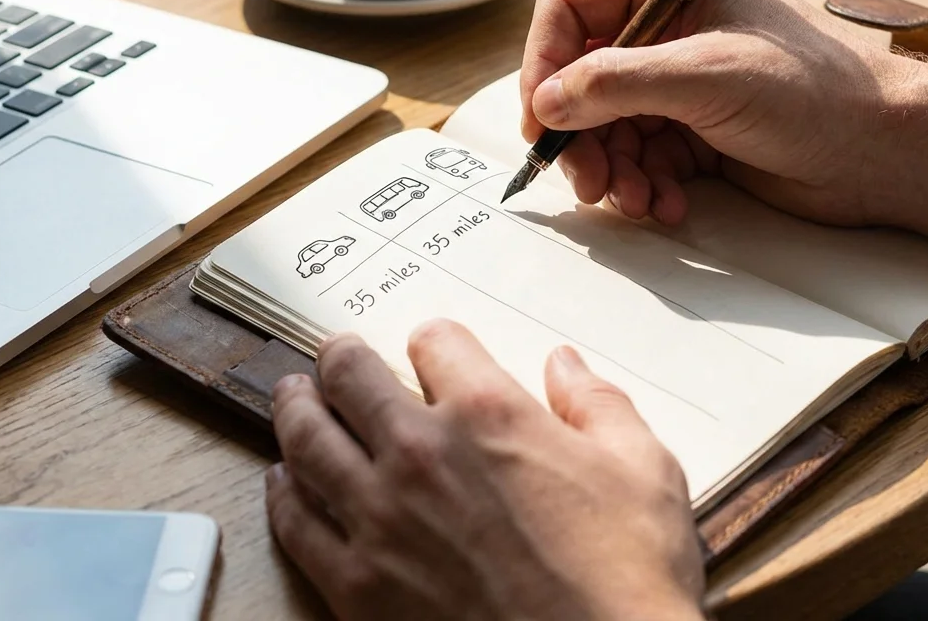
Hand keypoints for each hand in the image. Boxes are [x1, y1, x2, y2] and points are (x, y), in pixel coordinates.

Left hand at [266, 321, 704, 620]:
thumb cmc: (626, 584)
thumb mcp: (644, 473)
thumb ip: (599, 405)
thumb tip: (566, 367)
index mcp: (490, 414)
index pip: (435, 342)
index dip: (435, 341)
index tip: (434, 350)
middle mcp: (421, 454)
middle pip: (350, 376)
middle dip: (340, 359)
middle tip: (334, 357)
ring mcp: (380, 520)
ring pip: (307, 441)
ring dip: (296, 409)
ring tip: (292, 398)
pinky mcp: (357, 586)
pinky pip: (297, 524)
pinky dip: (283, 494)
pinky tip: (283, 482)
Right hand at [520, 0, 918, 227]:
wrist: (882, 151)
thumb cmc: (817, 90)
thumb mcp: (707, 74)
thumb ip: (618, 82)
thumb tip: (549, 102)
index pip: (571, 10)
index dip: (546, 65)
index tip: (542, 119)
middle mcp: (669, 29)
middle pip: (581, 79)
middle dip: (580, 135)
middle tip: (587, 180)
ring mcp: (680, 84)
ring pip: (607, 128)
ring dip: (611, 171)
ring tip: (634, 200)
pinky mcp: (694, 134)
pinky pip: (640, 161)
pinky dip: (643, 187)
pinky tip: (667, 205)